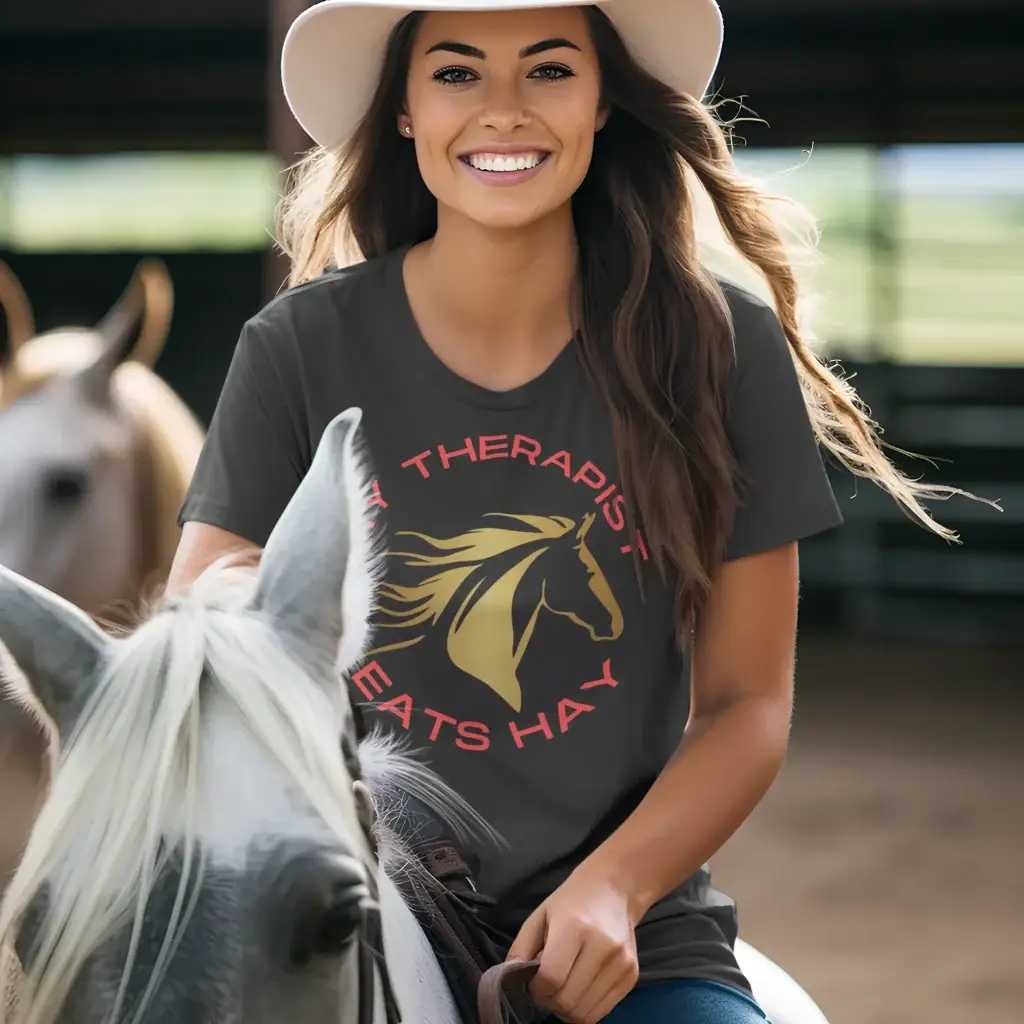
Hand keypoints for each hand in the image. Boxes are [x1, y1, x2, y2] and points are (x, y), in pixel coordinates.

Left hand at [506, 867, 639, 1022]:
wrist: (614, 889)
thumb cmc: (572, 901)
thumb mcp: (540, 916)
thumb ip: (521, 948)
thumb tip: (509, 980)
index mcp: (575, 927)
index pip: (551, 978)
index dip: (536, 990)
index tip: (533, 984)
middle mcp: (603, 947)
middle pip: (568, 1001)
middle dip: (549, 1003)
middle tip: (545, 990)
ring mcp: (621, 964)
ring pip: (585, 1014)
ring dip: (566, 1011)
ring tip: (562, 990)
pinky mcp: (632, 976)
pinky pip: (602, 1012)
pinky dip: (585, 1010)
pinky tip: (579, 990)